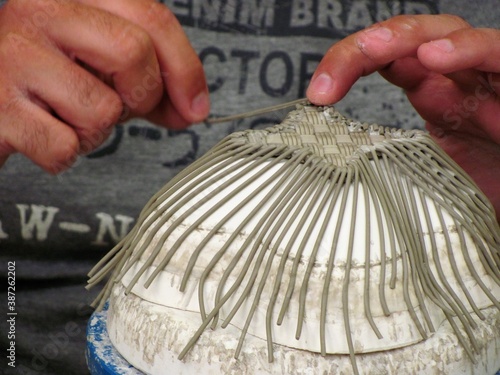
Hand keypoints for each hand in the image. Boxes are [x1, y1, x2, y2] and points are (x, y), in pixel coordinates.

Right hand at [0, 0, 208, 172]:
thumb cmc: (48, 83)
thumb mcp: (104, 69)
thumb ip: (152, 81)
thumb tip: (192, 108)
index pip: (151, 18)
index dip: (184, 68)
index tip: (195, 106)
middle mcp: (40, 11)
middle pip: (133, 53)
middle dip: (141, 97)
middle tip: (119, 107)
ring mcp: (13, 55)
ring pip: (103, 109)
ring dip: (96, 131)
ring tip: (67, 117)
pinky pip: (65, 147)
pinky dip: (64, 154)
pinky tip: (43, 133)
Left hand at [307, 15, 499, 220]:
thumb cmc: (487, 181)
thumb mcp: (429, 172)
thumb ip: (394, 162)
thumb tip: (346, 181)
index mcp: (435, 92)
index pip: (385, 61)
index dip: (346, 66)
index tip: (317, 95)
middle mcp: (458, 78)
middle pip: (407, 40)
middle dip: (364, 49)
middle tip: (329, 81)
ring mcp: (487, 78)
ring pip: (448, 33)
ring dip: (406, 37)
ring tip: (374, 48)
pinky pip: (499, 55)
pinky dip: (470, 50)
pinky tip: (437, 56)